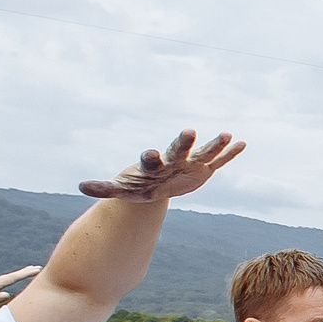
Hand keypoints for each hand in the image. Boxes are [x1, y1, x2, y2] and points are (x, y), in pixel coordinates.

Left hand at [0, 264, 41, 310]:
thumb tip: (7, 294)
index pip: (11, 278)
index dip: (24, 274)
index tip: (36, 269)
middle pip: (11, 276)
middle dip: (24, 272)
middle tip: (36, 267)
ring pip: (7, 278)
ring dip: (18, 275)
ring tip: (28, 272)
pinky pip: (2, 282)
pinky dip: (11, 279)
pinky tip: (11, 281)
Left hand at [79, 130, 245, 201]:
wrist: (157, 181)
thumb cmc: (139, 185)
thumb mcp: (123, 190)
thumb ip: (104, 188)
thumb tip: (80, 186)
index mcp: (153, 166)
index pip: (151, 160)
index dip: (151, 157)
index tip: (151, 153)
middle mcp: (172, 160)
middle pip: (177, 150)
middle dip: (183, 143)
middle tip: (188, 132)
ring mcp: (189, 164)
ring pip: (202, 154)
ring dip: (214, 145)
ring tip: (227, 135)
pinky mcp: (202, 169)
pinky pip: (219, 162)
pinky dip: (229, 154)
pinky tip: (242, 144)